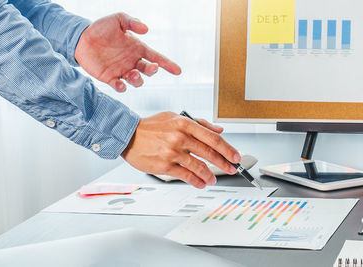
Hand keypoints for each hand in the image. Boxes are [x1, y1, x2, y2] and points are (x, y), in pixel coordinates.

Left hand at [75, 13, 181, 91]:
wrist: (81, 38)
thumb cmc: (101, 28)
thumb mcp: (118, 19)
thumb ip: (132, 22)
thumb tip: (146, 29)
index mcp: (137, 48)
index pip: (157, 57)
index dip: (168, 64)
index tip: (178, 71)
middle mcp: (132, 61)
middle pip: (149, 71)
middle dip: (152, 71)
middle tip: (150, 67)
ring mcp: (122, 70)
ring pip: (137, 81)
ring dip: (138, 80)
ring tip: (133, 74)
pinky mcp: (110, 78)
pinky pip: (120, 86)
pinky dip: (122, 87)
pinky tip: (120, 84)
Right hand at [120, 112, 240, 187]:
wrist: (127, 135)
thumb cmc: (151, 126)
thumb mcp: (175, 117)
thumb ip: (199, 124)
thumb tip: (219, 129)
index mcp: (185, 124)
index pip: (213, 138)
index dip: (227, 149)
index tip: (235, 156)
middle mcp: (180, 138)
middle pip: (210, 153)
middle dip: (224, 163)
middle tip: (231, 169)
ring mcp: (172, 152)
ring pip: (199, 167)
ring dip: (210, 176)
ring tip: (213, 179)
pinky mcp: (165, 166)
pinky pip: (186, 176)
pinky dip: (196, 181)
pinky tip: (201, 183)